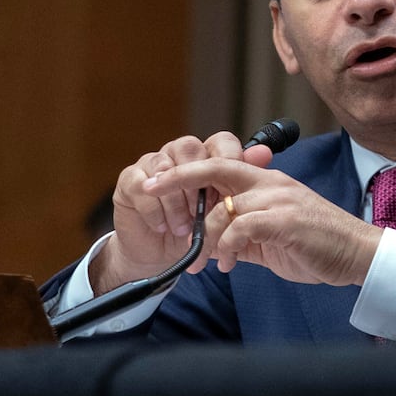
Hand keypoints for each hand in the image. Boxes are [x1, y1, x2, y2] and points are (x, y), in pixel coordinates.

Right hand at [89, 132, 273, 293]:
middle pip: (189, 147)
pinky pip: (140, 185)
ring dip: (176, 202)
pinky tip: (162, 227)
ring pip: (164, 167)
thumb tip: (265, 153)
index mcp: (204, 157)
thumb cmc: (193, 230)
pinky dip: (154, 210)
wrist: (159, 254)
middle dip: (198, 183)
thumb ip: (240, 182)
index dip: (228, 159)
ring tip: (183, 229)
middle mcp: (178, 154)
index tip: (232, 189)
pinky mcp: (129, 180)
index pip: (220, 141)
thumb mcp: (220, 212)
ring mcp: (152, 164)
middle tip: (202, 212)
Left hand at [143, 158, 383, 286]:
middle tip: (149, 191)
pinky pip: (242, 228)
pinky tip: (225, 265)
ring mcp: (279, 198)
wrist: (357, 255)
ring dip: (204, 237)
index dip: (186, 171)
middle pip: (215, 167)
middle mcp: (270, 182)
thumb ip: (241, 233)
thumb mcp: (270, 237)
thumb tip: (209, 243)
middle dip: (178, 178)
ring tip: (200, 263)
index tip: (156, 181)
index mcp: (266, 180)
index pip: (219, 163)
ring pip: (224, 207)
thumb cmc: (315, 245)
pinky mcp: (285, 220)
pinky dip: (226, 247)